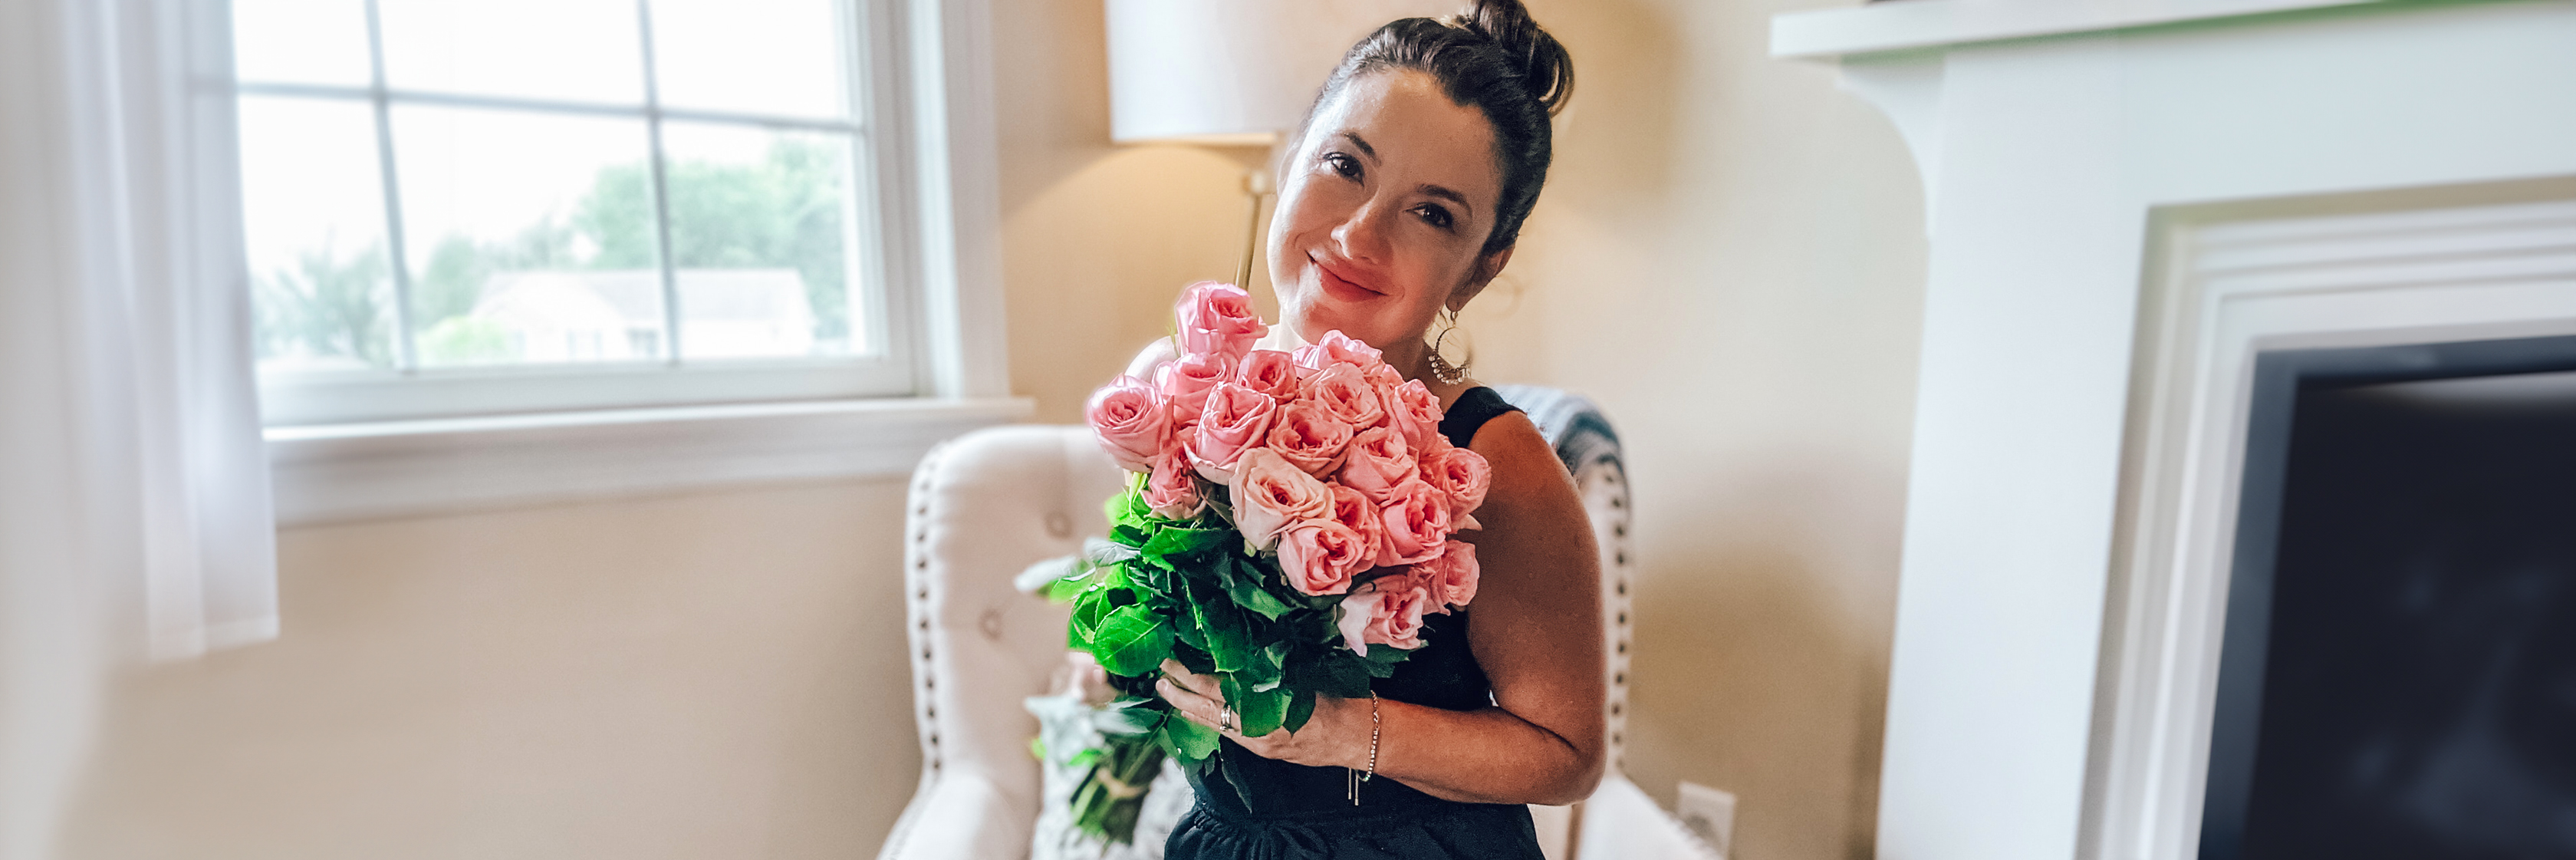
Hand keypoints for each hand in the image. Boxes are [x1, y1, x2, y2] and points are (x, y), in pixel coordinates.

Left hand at [1155, 659, 1367, 768]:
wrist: (1358, 737)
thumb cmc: (1337, 699)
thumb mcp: (1301, 675)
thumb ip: (1268, 669)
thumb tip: (1237, 652)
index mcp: (1265, 706)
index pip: (1216, 691)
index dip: (1190, 677)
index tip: (1170, 662)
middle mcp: (1256, 729)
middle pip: (1206, 712)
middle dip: (1179, 695)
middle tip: (1158, 676)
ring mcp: (1257, 743)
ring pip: (1214, 725)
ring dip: (1189, 708)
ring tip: (1169, 692)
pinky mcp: (1262, 750)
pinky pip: (1228, 733)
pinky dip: (1210, 719)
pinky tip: (1198, 710)